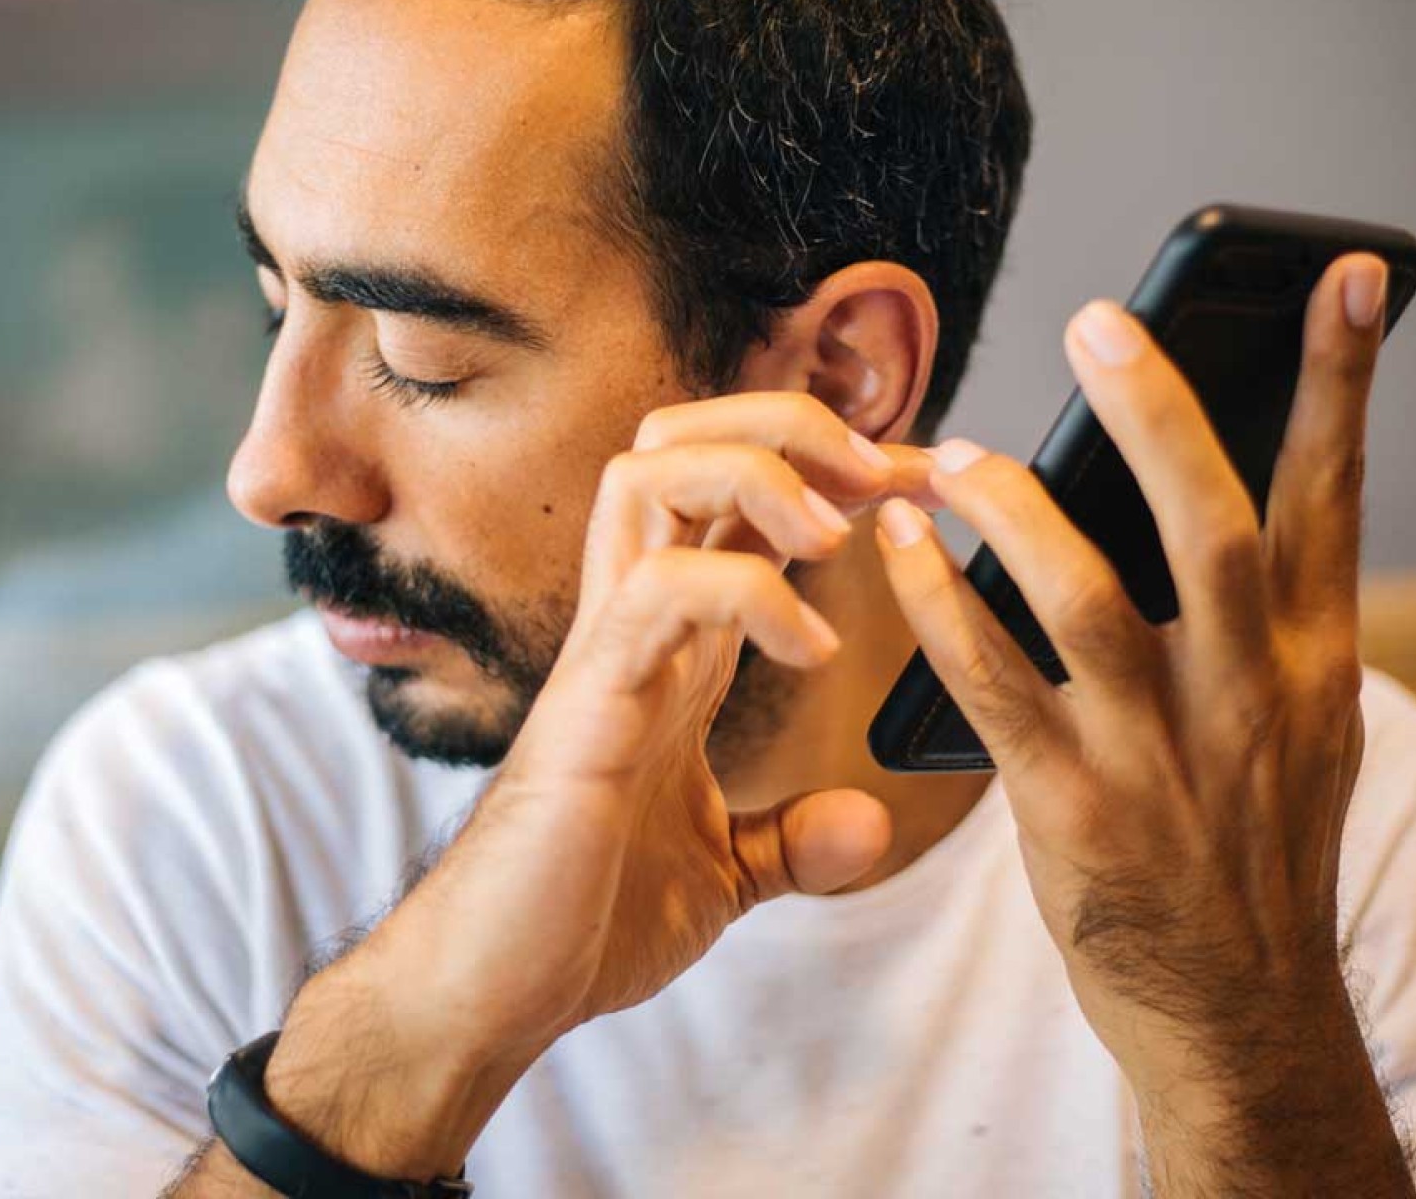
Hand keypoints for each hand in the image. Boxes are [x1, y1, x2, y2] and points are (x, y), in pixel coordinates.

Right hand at [266, 393, 917, 1175]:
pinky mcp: (589, 699)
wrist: (494, 992)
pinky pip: (661, 587)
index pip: (737, 498)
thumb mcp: (723, 873)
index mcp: (673, 644)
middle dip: (787, 423)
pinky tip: (809, 649)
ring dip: (761, 473)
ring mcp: (606, 649)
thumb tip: (865, 822)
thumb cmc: (582, 920)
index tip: (921, 483)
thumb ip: (790, 838)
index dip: (831, 467)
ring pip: (649, 473)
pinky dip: (750, 592)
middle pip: (680, 438)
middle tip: (882, 474)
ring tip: (838, 534)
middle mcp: (636, 621)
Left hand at [873, 252, 1415, 1190]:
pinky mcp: (1074, 809)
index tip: (1345, 278)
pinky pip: (992, 685)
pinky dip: (942, 605)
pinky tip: (904, 548)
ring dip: (1016, 508)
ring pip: (1089, 597)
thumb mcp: (1302, 728)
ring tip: (954, 452)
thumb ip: (1266, 618)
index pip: (1336, 499)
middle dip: (1159, 416)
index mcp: (1313, 665)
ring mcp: (1161, 757)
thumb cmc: (1255, 847)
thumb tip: (1210, 490)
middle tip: (1100, 322)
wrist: (1238, 1011)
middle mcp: (1248, 700)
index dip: (1343, 384)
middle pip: (1211, 527)